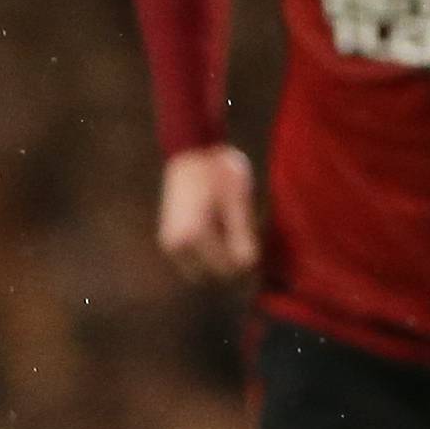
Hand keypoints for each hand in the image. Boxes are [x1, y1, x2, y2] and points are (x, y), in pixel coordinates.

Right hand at [157, 146, 258, 281]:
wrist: (190, 151)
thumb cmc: (218, 170)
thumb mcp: (238, 199)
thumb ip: (243, 235)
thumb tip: (248, 266)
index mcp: (194, 235)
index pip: (229, 270)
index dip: (250, 264)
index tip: (260, 248)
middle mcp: (177, 245)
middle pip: (215, 277)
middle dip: (234, 268)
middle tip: (250, 245)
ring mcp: (171, 245)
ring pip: (204, 274)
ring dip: (220, 266)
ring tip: (235, 240)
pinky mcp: (170, 242)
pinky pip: (195, 264)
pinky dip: (210, 259)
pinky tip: (221, 238)